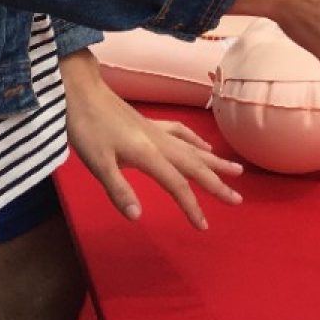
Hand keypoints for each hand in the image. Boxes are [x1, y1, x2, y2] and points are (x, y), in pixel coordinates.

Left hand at [59, 51, 243, 229]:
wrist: (82, 93)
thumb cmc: (87, 130)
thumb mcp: (98, 164)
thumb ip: (119, 190)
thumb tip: (138, 217)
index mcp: (148, 155)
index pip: (177, 185)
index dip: (191, 206)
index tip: (203, 226)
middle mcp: (160, 142)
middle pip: (195, 166)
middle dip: (217, 184)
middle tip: (237, 199)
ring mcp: (157, 131)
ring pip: (194, 149)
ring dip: (215, 162)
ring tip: (236, 171)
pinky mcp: (151, 125)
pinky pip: (182, 134)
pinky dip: (197, 141)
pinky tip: (205, 147)